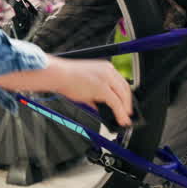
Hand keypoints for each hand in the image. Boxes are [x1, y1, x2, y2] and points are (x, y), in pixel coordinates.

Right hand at [0, 55, 133, 126]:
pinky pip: (116, 103)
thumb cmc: (66, 78)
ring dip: (125, 110)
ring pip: (122, 96)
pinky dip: (120, 113)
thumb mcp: (85, 87)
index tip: (127, 104)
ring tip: (125, 120)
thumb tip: (99, 108)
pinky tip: (120, 119)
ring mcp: (106, 79)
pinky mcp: (102, 88)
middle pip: (125, 88)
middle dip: (128, 103)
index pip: (121, 82)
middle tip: (128, 114)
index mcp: (105, 68)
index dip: (125, 95)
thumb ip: (94, 97)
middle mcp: (108, 71)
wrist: (58, 75)